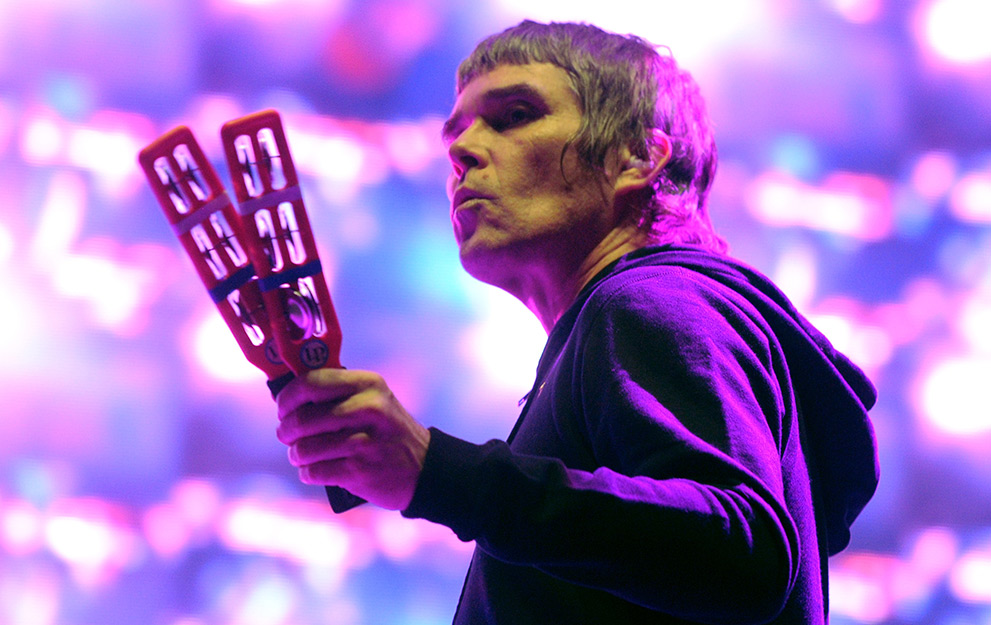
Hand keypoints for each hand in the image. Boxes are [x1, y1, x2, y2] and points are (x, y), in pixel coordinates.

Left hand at [275, 368, 430, 510]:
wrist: (425, 468)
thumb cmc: (387, 431)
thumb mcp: (374, 399)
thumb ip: (338, 393)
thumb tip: (289, 395)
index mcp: (368, 384)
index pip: (310, 383)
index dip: (288, 397)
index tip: (283, 408)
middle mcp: (368, 409)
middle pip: (302, 419)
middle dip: (286, 430)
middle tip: (287, 435)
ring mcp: (365, 442)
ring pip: (304, 449)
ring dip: (296, 455)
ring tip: (300, 455)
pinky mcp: (360, 471)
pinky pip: (314, 472)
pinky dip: (308, 473)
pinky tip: (314, 470)